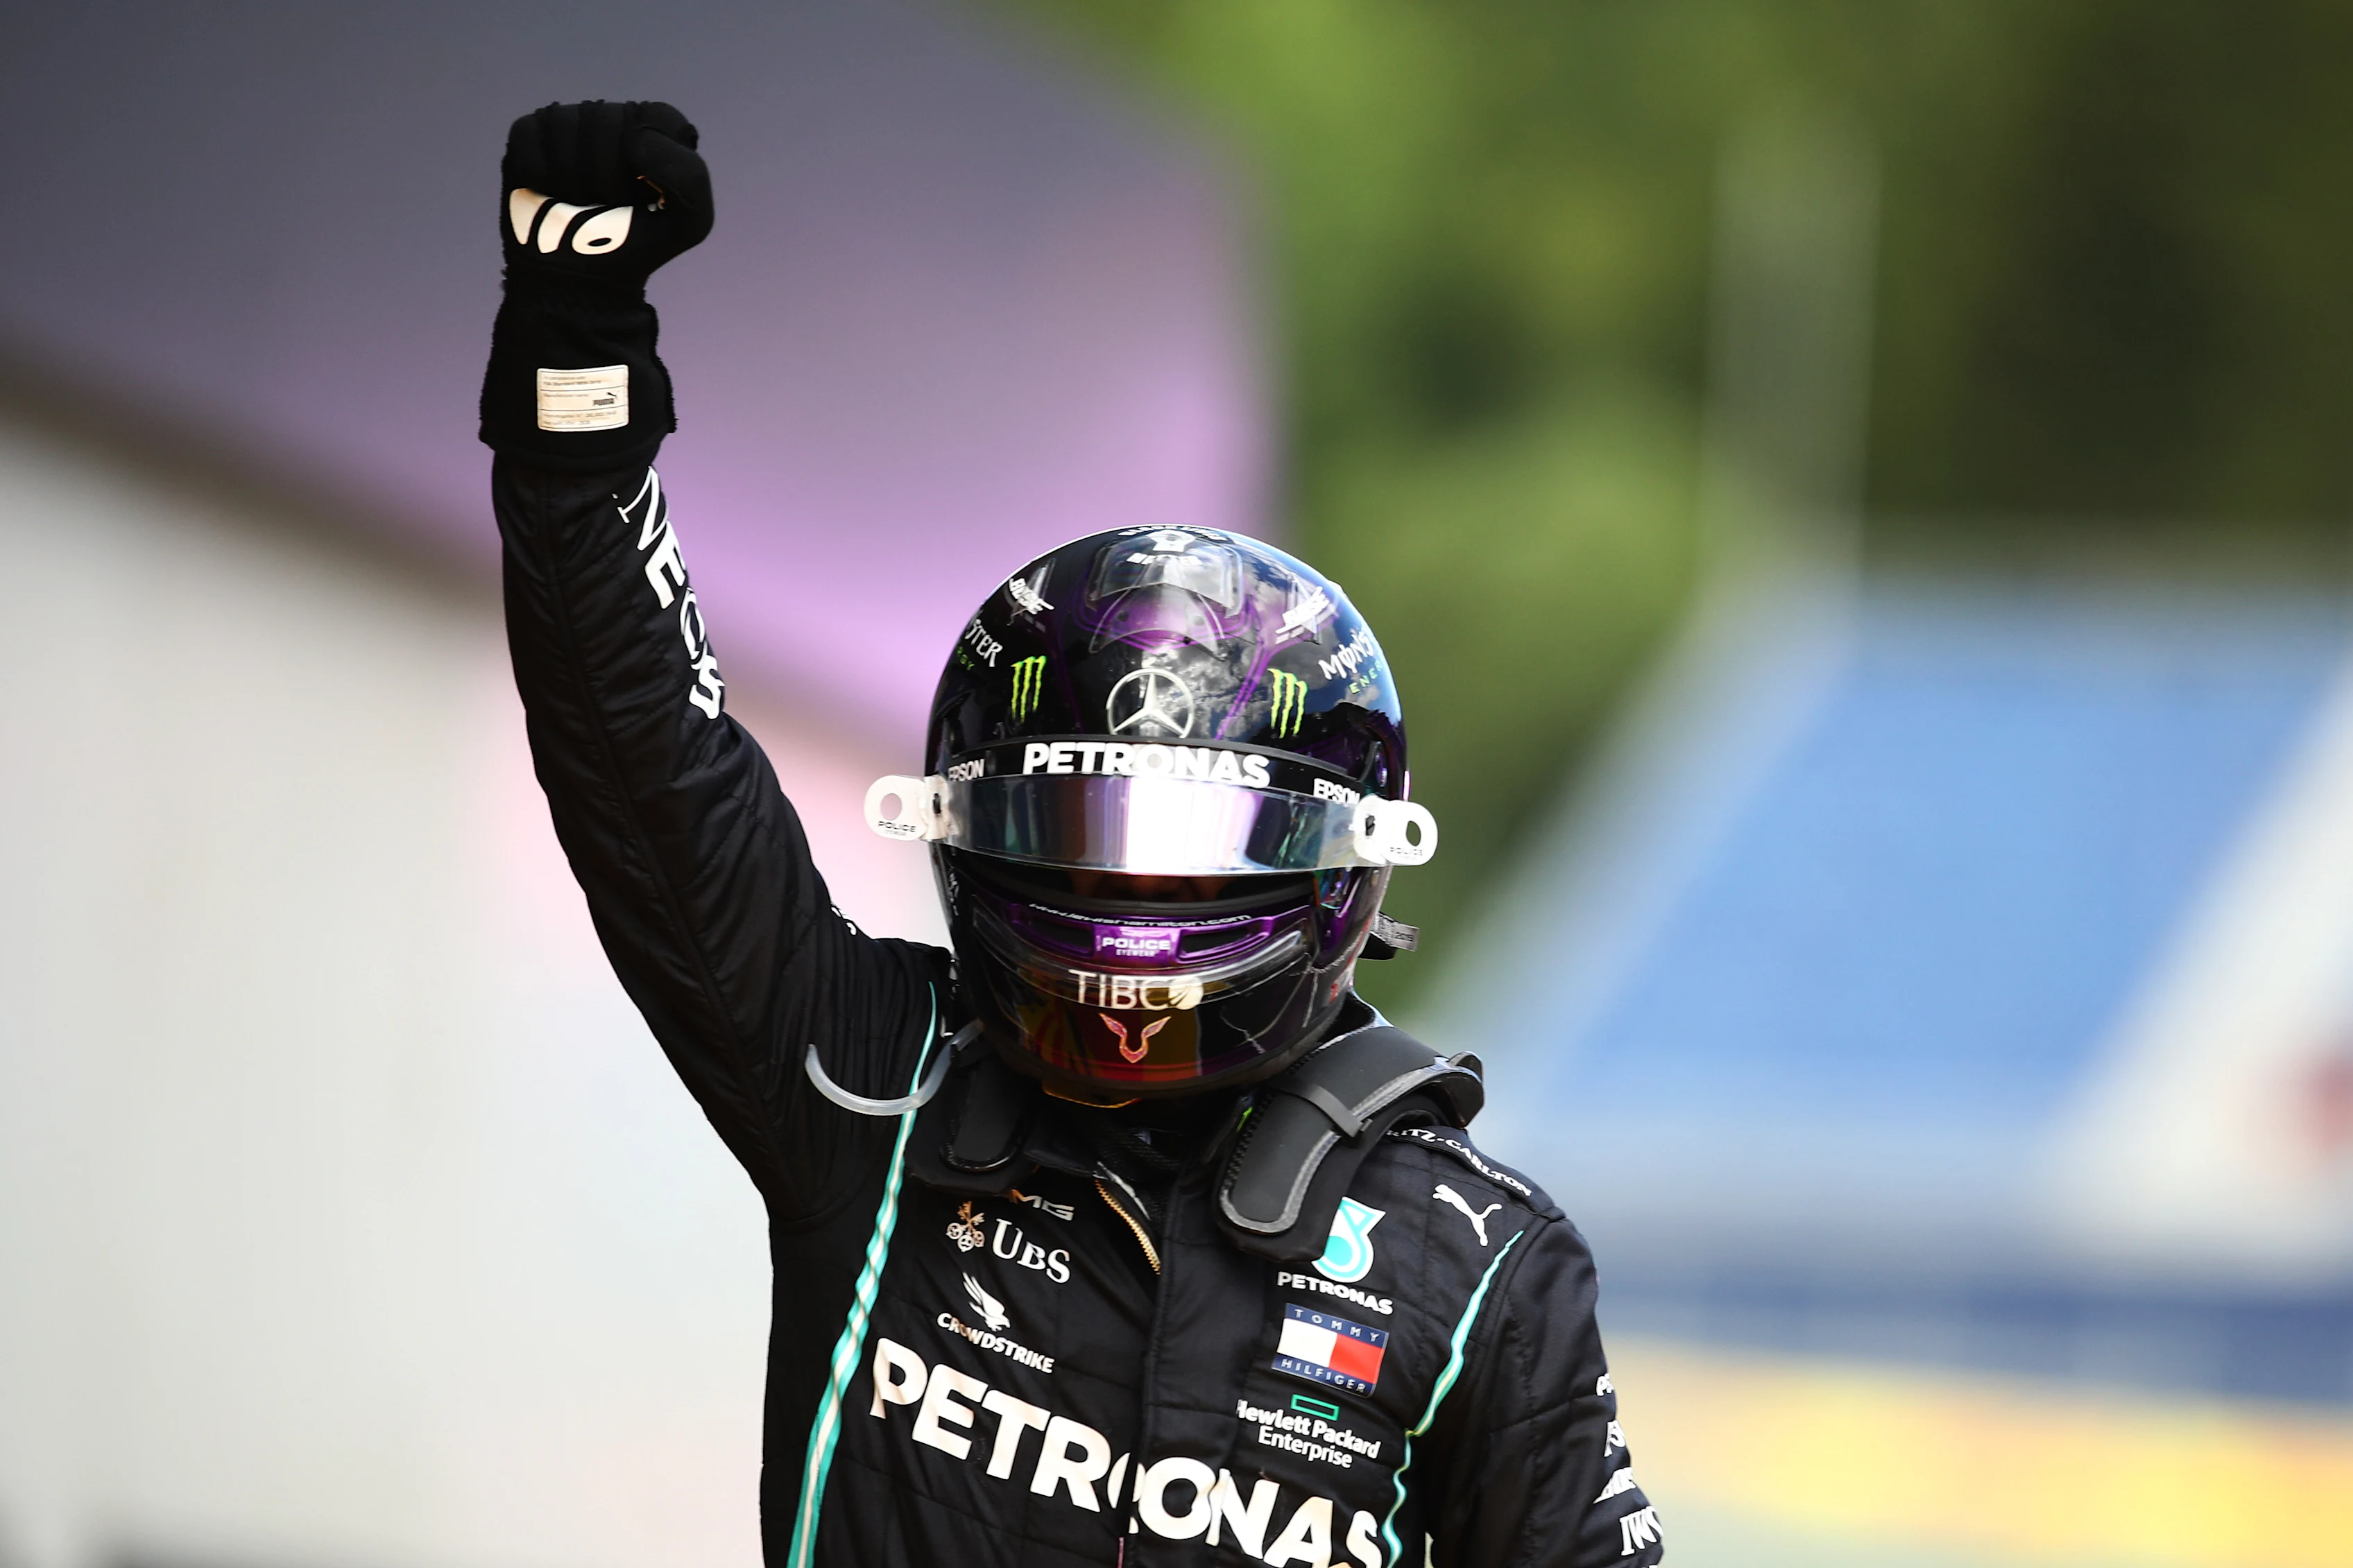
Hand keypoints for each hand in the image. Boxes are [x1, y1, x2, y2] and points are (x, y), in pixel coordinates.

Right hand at [500, 100, 712, 291]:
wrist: (581, 277)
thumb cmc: (636, 245)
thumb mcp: (689, 222)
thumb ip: (690, 176)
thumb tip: (636, 139)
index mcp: (654, 129)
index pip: (656, 117)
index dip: (650, 159)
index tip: (646, 193)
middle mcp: (611, 116)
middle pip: (605, 121)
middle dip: (608, 177)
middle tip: (610, 206)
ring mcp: (567, 122)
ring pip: (563, 127)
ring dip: (573, 181)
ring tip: (581, 203)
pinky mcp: (528, 135)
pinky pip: (530, 142)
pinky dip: (541, 177)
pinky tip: (551, 194)